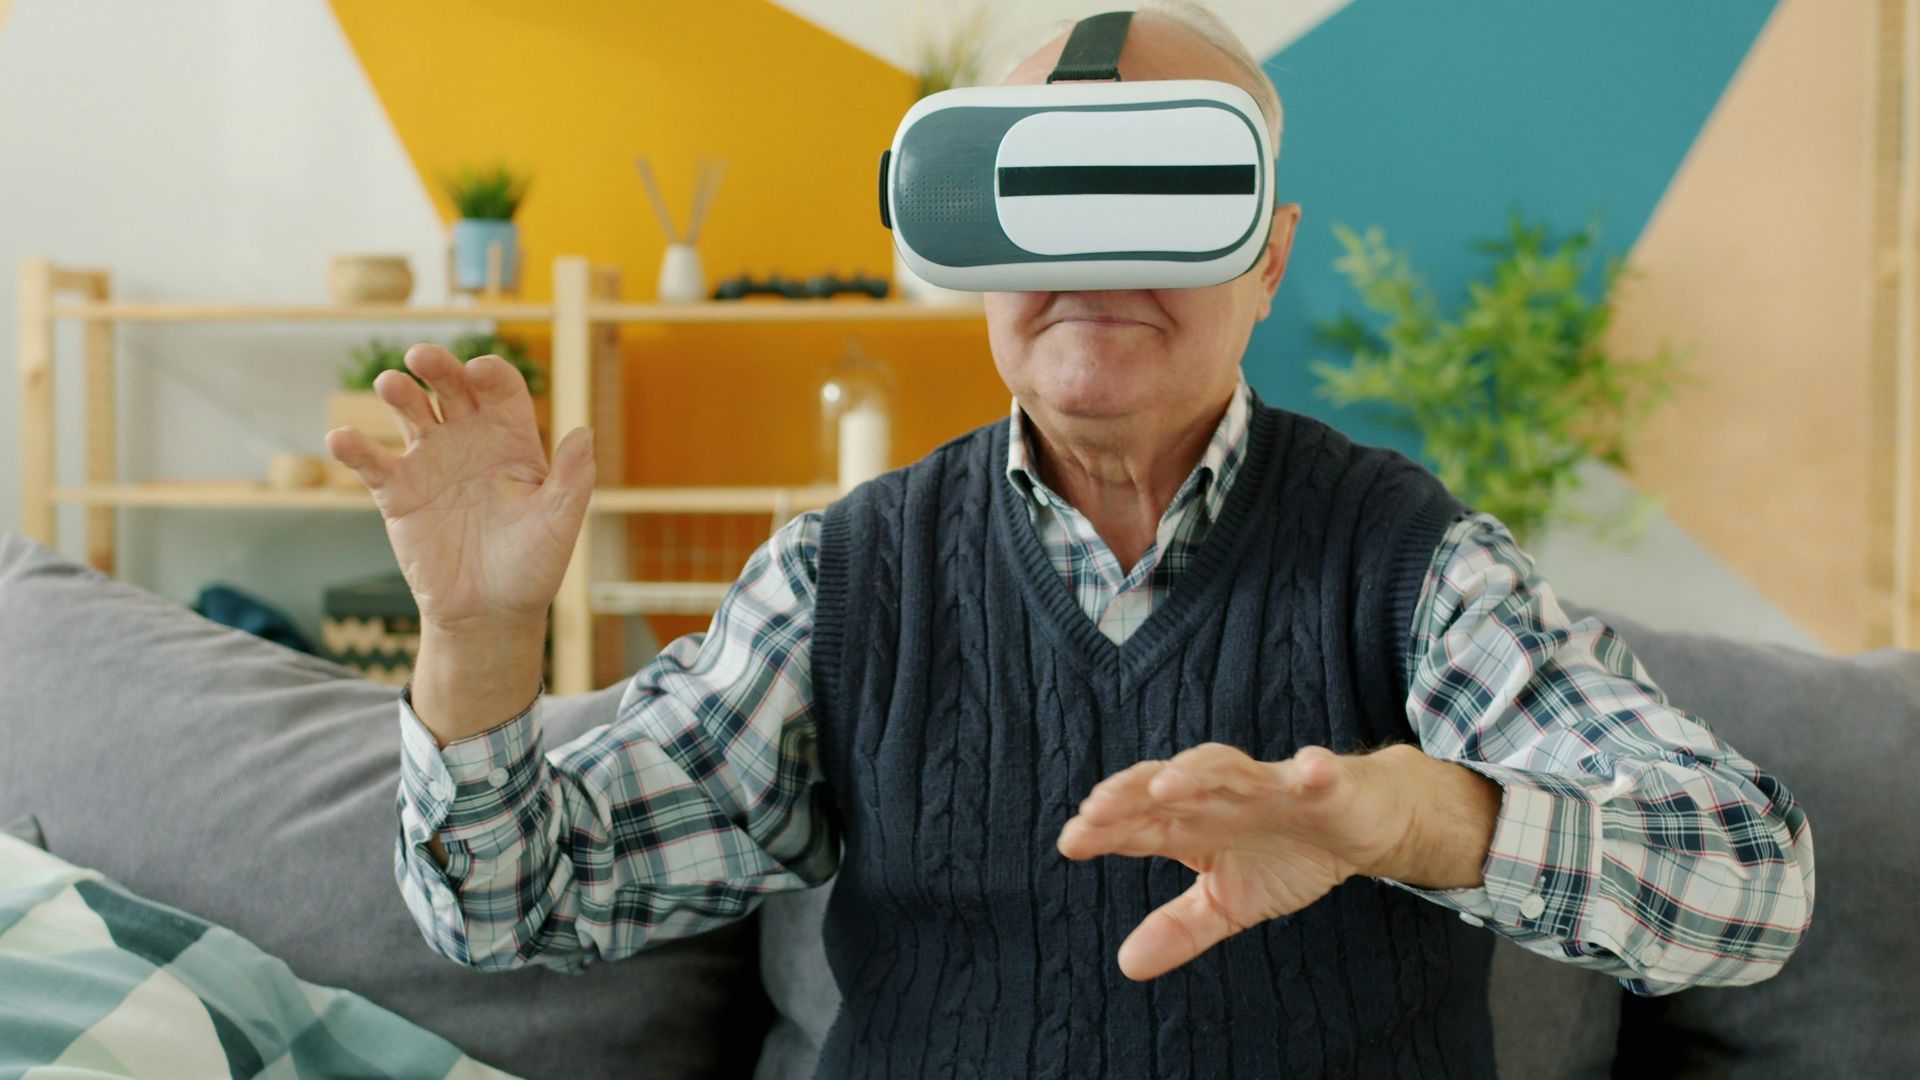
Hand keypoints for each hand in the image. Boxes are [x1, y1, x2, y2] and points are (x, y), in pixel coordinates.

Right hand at [323, 343, 594, 630]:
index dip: (491, 374)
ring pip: (411, 411)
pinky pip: (372, 462)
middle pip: (451, 388)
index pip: (501, 391)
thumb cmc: (532, 568)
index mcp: (512, 440)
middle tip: (421, 356)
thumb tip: (584, 432)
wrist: (489, 613)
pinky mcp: (398, 492)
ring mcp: (431, 462)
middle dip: (438, 366)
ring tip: (390, 384)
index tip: (480, 370)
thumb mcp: (558, 524)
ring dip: (399, 392)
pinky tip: (342, 437)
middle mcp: (470, 441)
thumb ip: (572, 480)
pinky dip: (354, 447)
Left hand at [1057, 742, 1495, 980]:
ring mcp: (1272, 785)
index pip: (1142, 823)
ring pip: (1230, 770)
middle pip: (1171, 786)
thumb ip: (1180, 927)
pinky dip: (1313, 770)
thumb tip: (1126, 965)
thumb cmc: (1287, 855)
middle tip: (1096, 808)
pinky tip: (1309, 770)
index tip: (1071, 841)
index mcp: (1197, 822)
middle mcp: (1224, 796)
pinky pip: (1318, 773)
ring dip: (1198, 773)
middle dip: (1134, 793)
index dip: (1107, 830)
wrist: (1358, 828)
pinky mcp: (1324, 784)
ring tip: (1165, 785)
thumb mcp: (1229, 902)